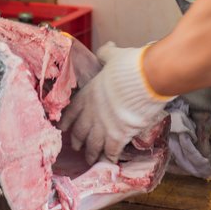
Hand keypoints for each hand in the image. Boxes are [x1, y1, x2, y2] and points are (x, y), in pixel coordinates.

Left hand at [59, 42, 172, 163]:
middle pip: (79, 131)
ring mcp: (104, 126)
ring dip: (90, 153)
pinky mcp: (119, 135)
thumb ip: (106, 54)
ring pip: (92, 145)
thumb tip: (107, 47)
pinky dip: (108, 159)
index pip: (71, 111)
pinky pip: (110, 152)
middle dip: (77, 140)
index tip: (63, 128)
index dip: (66, 121)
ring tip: (90, 159)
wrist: (147, 77)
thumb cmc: (129, 65)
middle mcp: (91, 112)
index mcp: (88, 94)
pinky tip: (108, 163)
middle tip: (77, 147)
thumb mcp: (113, 56)